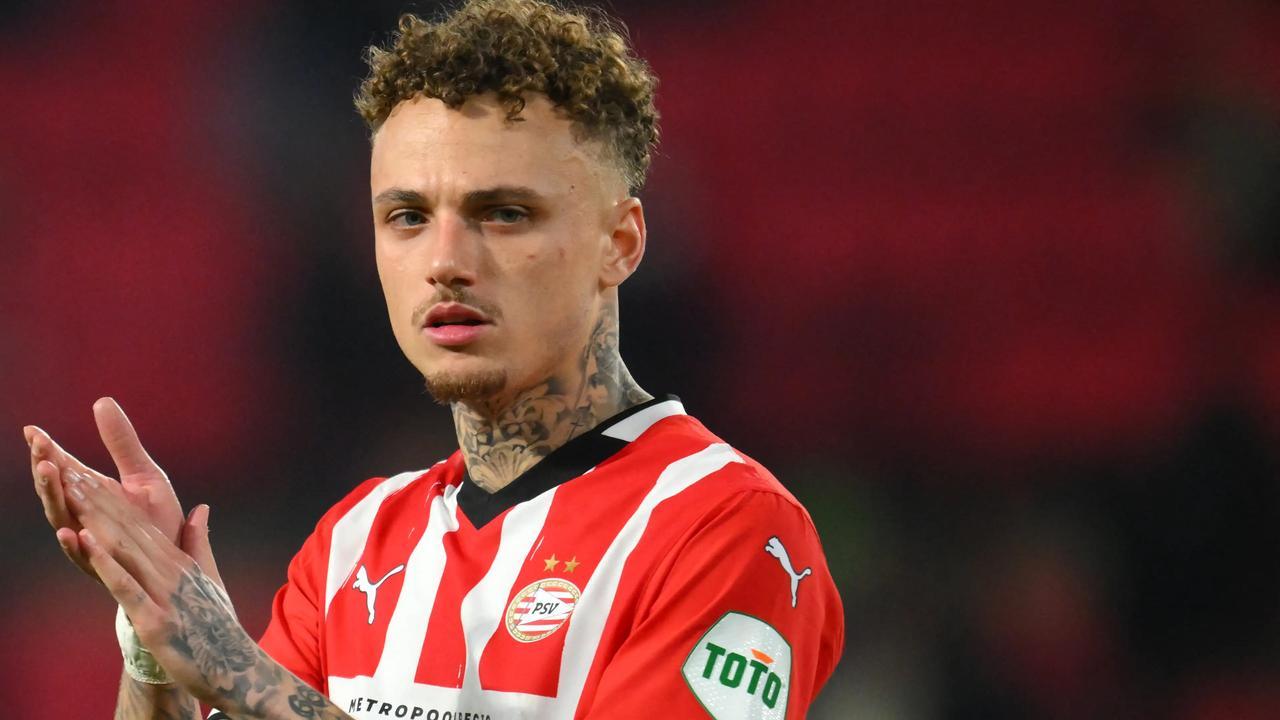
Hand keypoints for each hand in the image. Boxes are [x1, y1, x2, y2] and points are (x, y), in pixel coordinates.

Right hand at [26, 397, 184, 578]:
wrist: (180, 560)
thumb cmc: (159, 520)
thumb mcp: (144, 474)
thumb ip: (123, 443)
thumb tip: (101, 401)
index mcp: (94, 494)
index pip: (64, 468)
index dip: (48, 450)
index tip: (33, 430)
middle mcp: (86, 516)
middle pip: (56, 492)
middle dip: (46, 471)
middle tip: (40, 449)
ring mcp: (92, 541)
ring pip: (64, 520)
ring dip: (54, 499)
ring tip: (49, 474)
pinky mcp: (107, 565)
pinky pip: (86, 558)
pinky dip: (75, 546)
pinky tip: (70, 531)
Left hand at [64, 472, 350, 718]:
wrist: (235, 667)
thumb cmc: (217, 627)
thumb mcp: (209, 579)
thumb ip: (200, 543)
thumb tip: (201, 508)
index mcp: (179, 562)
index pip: (140, 525)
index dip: (112, 500)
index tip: (88, 476)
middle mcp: (171, 572)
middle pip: (129, 531)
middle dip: (98, 502)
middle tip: (70, 471)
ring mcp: (164, 594)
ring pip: (125, 551)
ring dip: (98, 521)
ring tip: (74, 495)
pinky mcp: (156, 619)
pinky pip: (127, 588)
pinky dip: (108, 564)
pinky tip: (88, 544)